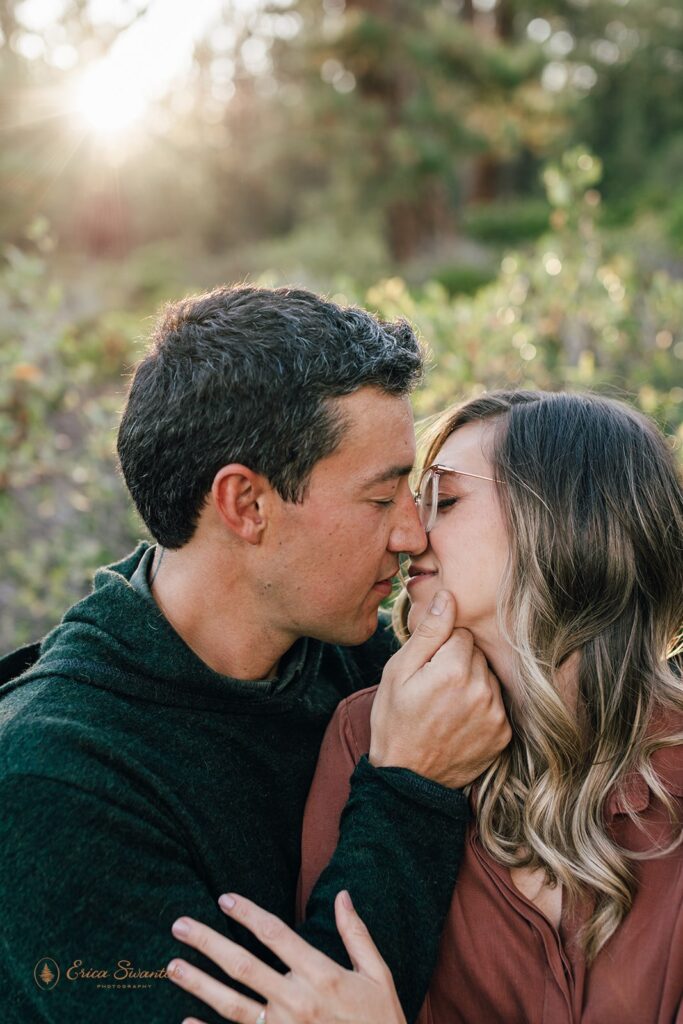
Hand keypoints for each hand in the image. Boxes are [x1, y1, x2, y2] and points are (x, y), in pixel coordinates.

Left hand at [167, 890, 406, 1023]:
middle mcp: (297, 1001)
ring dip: (199, 984)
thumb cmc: (381, 1022)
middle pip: (243, 965)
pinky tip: (185, 1021)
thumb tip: (342, 895)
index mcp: (322, 975)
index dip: (248, 913)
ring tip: (172, 966)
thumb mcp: (378, 976)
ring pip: (232, 1005)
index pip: (276, 934)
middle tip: (179, 925)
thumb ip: (356, 935)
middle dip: (208, 943)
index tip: (223, 898)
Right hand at [369, 590, 510, 787]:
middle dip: (458, 663)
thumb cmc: (395, 721)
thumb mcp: (398, 672)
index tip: (427, 669)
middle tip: (433, 688)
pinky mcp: (503, 734)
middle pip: (477, 654)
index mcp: (455, 669)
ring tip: (445, 707)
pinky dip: (481, 708)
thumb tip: (448, 597)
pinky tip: (459, 721)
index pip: (461, 633)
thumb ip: (428, 632)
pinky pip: (496, 703)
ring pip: (487, 677)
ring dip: (471, 685)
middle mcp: (483, 689)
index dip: (440, 648)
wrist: (407, 779)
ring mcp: (496, 714)